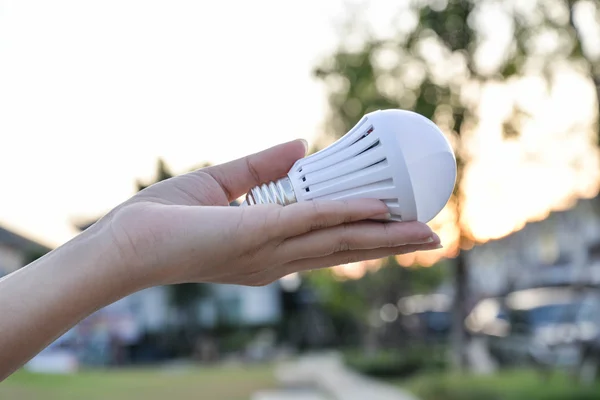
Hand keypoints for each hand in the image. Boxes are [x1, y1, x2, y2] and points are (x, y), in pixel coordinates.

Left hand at [101, 140, 440, 286]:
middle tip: (430, 236)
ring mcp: (270, 250)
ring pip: (340, 242)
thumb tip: (303, 144)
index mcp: (269, 249)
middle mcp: (276, 258)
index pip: (326, 242)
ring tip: (426, 233)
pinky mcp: (256, 234)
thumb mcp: (222, 185)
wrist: (126, 241)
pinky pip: (312, 221)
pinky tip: (379, 209)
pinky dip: (347, 214)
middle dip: (390, 244)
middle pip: (345, 249)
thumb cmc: (166, 219)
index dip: (363, 234)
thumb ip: (263, 166)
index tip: (395, 225)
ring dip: (385, 236)